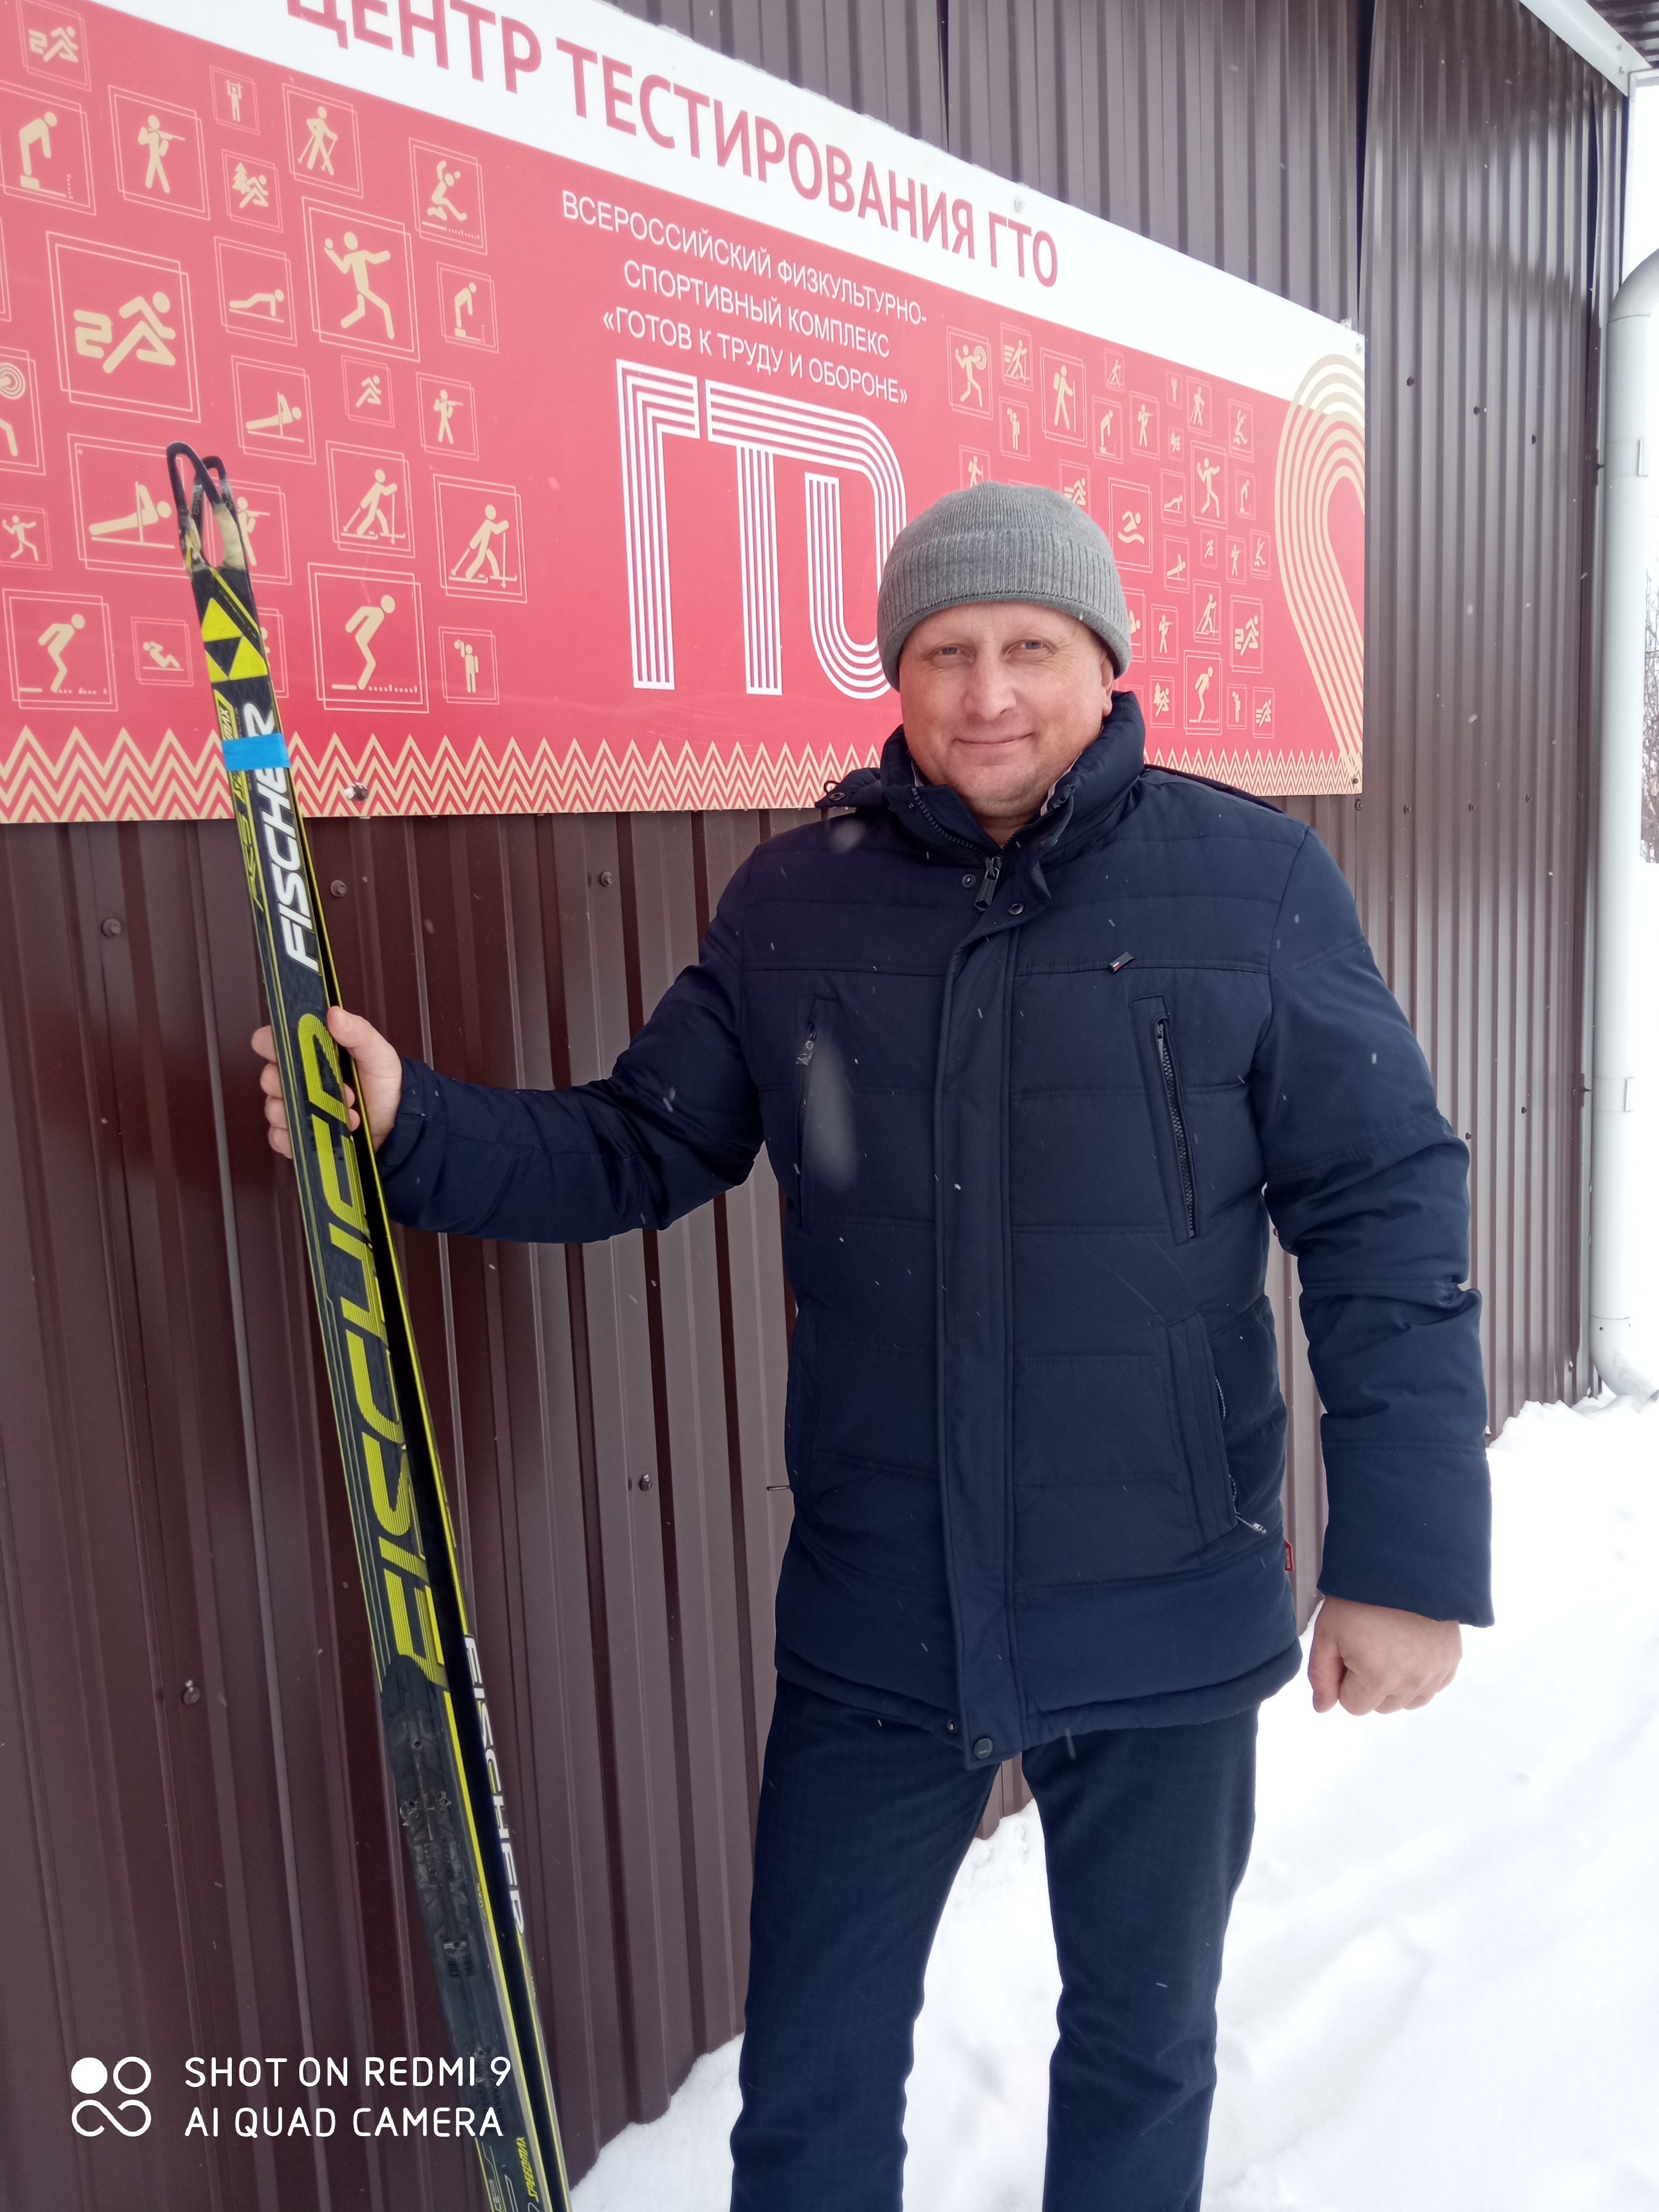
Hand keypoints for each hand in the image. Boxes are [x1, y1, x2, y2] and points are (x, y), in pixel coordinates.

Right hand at [252, 1006, 402, 1159]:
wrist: (395, 1122)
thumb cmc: (382, 1084)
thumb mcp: (377, 1053)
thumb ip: (358, 1032)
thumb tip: (335, 1014)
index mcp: (305, 1052)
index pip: (267, 1041)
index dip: (272, 1045)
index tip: (294, 1052)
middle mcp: (293, 1078)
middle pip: (269, 1079)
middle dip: (302, 1086)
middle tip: (337, 1090)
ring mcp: (292, 1107)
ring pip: (274, 1110)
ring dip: (309, 1113)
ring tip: (344, 1113)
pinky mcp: (296, 1135)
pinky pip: (279, 1138)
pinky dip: (300, 1137)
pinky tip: (327, 1132)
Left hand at [1307, 1595, 1461, 1715]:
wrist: (1404, 1568)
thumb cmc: (1361, 1597)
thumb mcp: (1327, 1632)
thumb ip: (1321, 1675)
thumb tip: (1322, 1707)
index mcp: (1378, 1679)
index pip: (1353, 1705)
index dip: (1344, 1679)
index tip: (1348, 1652)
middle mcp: (1411, 1683)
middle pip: (1381, 1706)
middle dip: (1368, 1684)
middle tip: (1368, 1645)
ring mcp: (1435, 1674)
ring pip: (1407, 1700)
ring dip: (1395, 1684)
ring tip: (1389, 1647)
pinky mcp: (1451, 1662)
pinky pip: (1431, 1687)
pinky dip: (1419, 1676)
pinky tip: (1409, 1649)